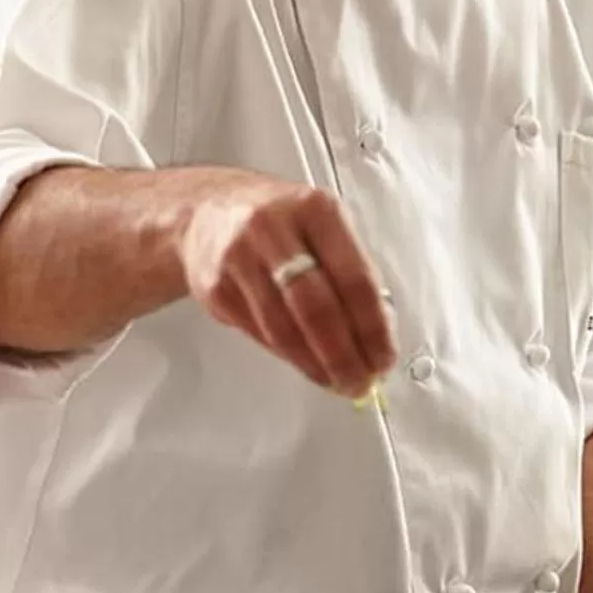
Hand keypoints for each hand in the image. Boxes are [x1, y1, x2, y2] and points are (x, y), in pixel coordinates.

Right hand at [179, 172, 394, 398]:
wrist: (208, 214)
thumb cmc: (280, 226)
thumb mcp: (321, 227)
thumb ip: (349, 272)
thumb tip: (376, 335)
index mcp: (315, 209)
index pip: (355, 278)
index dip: (373, 328)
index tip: (384, 358)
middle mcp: (274, 229)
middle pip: (317, 307)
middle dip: (343, 355)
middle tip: (360, 382)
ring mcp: (239, 258)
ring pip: (284, 328)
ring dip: (315, 364)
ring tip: (337, 381)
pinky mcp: (215, 287)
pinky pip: (259, 333)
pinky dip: (288, 356)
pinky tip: (306, 364)